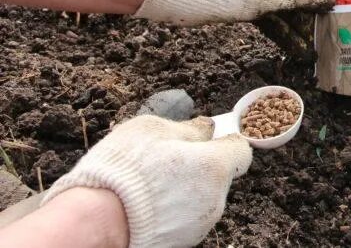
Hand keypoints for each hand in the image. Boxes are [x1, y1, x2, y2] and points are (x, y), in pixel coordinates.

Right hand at [42, 115, 250, 247]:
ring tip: (151, 185)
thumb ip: (189, 129)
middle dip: (200, 166)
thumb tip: (206, 129)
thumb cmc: (123, 171)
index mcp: (215, 167)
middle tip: (167, 160)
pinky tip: (147, 204)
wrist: (95, 222)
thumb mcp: (153, 130)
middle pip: (219, 175)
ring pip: (202, 197)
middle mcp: (215, 199)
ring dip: (186, 188)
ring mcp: (200, 224)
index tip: (206, 139)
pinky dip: (173, 210)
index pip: (240, 150)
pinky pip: (185, 217)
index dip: (224, 141)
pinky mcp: (183, 242)